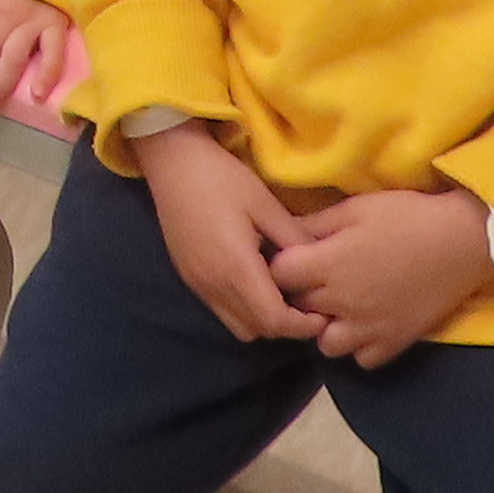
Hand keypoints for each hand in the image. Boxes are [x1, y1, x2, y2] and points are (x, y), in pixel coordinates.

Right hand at [133, 121, 324, 345]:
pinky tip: (254, 280)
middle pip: (257, 330)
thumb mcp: (265, 204)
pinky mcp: (189, 278)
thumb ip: (294, 241)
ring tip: (279, 292)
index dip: (302, 326)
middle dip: (285, 325)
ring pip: (238, 326)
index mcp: (235, 268)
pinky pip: (222, 310)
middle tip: (306, 302)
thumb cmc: (221, 178)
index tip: (322, 314)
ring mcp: (197, 284)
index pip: (274, 320)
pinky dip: (243, 308)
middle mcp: (213, 285)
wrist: (171, 162)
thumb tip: (321, 269)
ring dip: (262, 319)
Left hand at [268, 186, 493, 368]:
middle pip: (299, 308)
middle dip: (301, 293)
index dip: (280, 264)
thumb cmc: (406, 217)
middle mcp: (343, 302)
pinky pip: (361, 360)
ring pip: (326, 344)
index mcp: (329, 264)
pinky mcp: (394, 343)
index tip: (292, 256)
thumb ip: (314, 224)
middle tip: (316, 276)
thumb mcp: (355, 209)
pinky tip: (365, 324)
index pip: (278, 275)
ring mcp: (369, 328)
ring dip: (326, 326)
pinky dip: (358, 346)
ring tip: (338, 306)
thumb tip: (282, 232)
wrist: (463, 241)